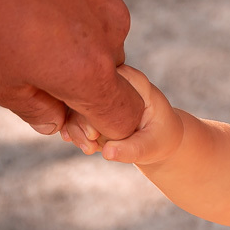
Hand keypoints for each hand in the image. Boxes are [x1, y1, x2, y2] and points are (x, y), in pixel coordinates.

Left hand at [0, 0, 143, 138]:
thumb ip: (30, 108)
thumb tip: (55, 121)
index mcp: (88, 73)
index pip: (124, 118)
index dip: (100, 124)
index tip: (67, 113)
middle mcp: (112, 34)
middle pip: (108, 73)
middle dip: (75, 74)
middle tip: (23, 55)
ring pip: (99, 30)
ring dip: (70, 32)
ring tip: (18, 9)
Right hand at [62, 66, 182, 164]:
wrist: (157, 140)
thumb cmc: (160, 138)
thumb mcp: (151, 145)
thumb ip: (131, 149)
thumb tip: (107, 152)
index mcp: (132, 80)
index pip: (103, 77)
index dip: (92, 102)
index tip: (94, 132)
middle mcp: (112, 80)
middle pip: (83, 89)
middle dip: (79, 119)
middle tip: (91, 141)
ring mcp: (99, 91)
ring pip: (72, 103)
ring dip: (75, 128)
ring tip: (90, 148)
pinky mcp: (89, 104)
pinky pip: (70, 114)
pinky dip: (72, 131)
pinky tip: (85, 145)